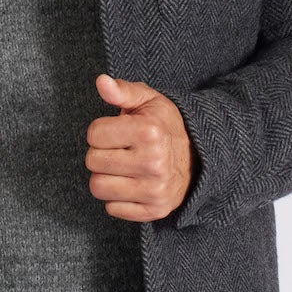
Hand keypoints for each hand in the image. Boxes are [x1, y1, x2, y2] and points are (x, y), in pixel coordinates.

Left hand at [85, 74, 193, 222]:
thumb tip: (101, 81)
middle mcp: (153, 162)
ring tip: (123, 168)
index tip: (117, 132)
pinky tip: (132, 185)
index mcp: (149, 131)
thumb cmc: (164, 126)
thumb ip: (122, 90)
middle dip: (102, 154)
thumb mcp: (148, 101)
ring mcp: (155, 189)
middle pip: (92, 161)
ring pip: (98, 187)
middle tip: (121, 151)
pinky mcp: (154, 210)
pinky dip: (117, 198)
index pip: (94, 134)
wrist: (198, 158)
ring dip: (106, 177)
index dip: (101, 131)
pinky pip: (112, 208)